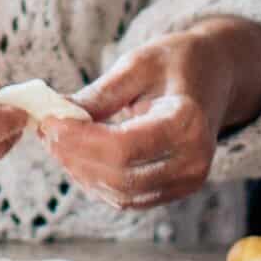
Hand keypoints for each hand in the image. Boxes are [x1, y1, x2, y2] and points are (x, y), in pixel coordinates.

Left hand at [40, 31, 236, 210]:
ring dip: (81, 172)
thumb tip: (56, 115)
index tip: (49, 122)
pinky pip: (127, 198)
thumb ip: (99, 94)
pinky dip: (96, 180)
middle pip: (120, 177)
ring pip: (120, 194)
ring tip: (57, 140)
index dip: (80, 140)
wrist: (214, 75)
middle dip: (75, 157)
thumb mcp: (137, 64)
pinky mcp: (174, 190)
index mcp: (188, 123)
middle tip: (46, 130)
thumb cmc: (176, 62)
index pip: (124, 148)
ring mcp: (187, 182)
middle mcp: (194, 161)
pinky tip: (77, 155)